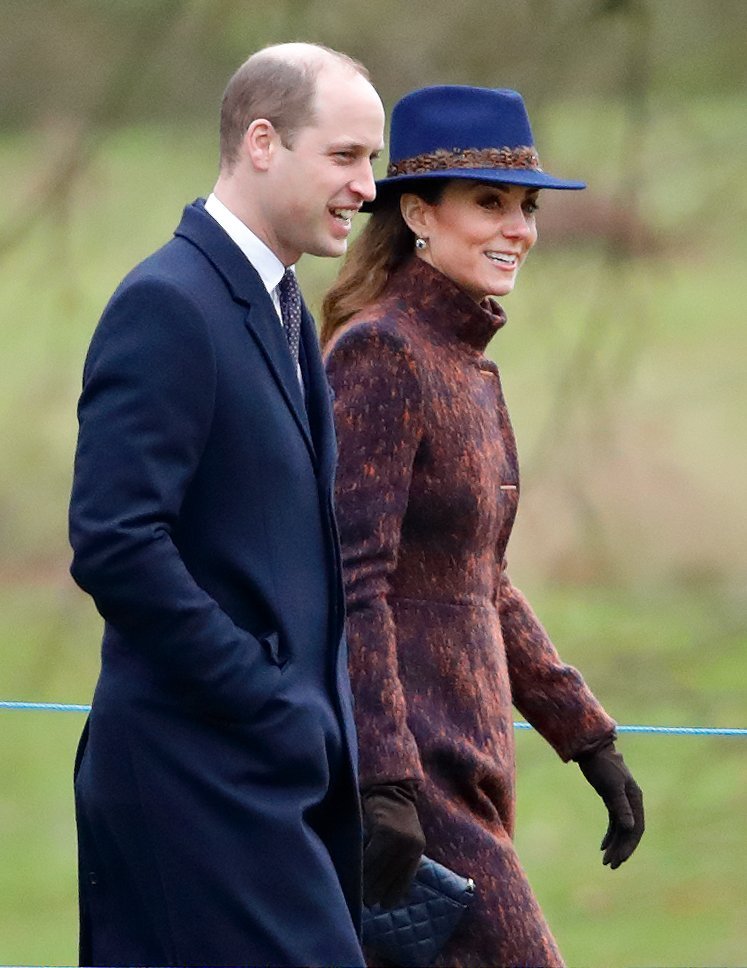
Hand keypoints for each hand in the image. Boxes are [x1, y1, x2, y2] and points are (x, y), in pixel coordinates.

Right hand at [361, 782, 425, 907]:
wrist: (389, 786)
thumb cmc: (392, 814)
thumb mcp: (402, 837)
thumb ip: (397, 858)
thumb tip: (384, 887)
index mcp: (417, 849)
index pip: (405, 879)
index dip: (393, 894)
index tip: (382, 906)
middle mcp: (410, 846)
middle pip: (390, 876)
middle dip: (376, 891)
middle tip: (364, 902)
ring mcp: (398, 838)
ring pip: (378, 869)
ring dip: (366, 882)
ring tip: (356, 890)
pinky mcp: (384, 830)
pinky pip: (369, 855)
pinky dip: (361, 865)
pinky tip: (354, 872)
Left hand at [576, 741, 643, 868]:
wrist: (591, 749)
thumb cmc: (601, 766)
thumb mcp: (610, 787)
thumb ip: (621, 807)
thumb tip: (631, 828)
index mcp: (635, 798)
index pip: (636, 828)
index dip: (629, 845)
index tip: (619, 860)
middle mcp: (632, 801)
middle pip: (629, 831)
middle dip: (621, 849)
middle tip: (610, 865)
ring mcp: (622, 800)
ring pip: (621, 828)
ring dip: (615, 844)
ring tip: (605, 860)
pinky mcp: (612, 799)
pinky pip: (614, 822)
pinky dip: (610, 834)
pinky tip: (602, 846)